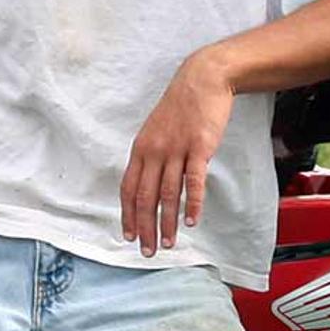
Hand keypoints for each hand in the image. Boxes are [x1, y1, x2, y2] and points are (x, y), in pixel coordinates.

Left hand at [122, 51, 236, 254]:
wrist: (202, 79)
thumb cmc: (181, 106)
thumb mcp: (156, 130)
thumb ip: (151, 156)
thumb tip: (150, 184)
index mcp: (141, 148)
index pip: (128, 189)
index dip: (127, 216)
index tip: (129, 236)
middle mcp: (154, 151)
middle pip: (145, 197)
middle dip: (145, 228)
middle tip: (147, 251)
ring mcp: (176, 149)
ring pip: (168, 194)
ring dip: (167, 222)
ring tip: (169, 243)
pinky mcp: (199, 147)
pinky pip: (193, 181)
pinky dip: (192, 203)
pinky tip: (191, 220)